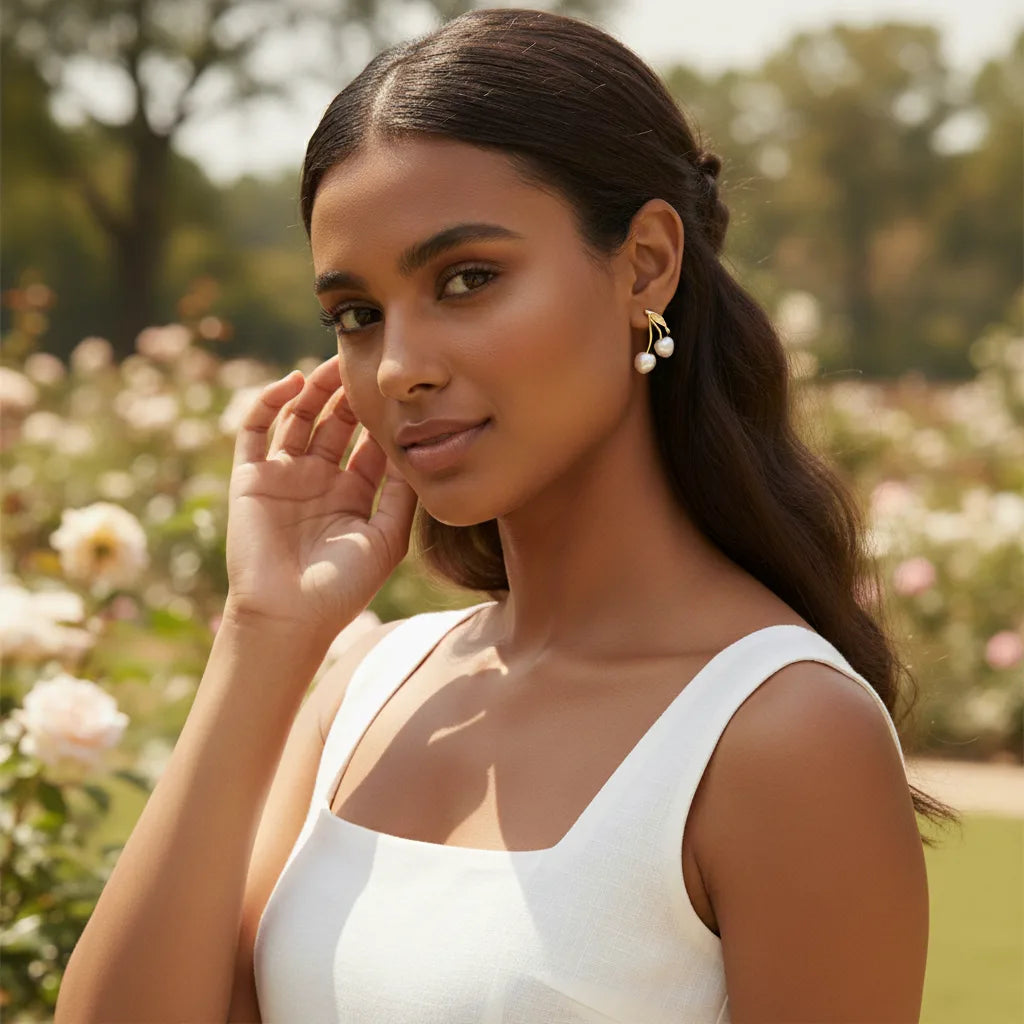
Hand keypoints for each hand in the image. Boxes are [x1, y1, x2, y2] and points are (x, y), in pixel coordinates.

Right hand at [223, 356, 417, 640]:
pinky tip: (293, 383)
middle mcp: (318, 481)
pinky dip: (270, 401)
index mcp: (352, 495)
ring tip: (333, 364)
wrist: (289, 616)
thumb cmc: (342, 586)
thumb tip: (418, 448)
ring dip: (315, 390)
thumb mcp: (386, 537)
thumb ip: (402, 493)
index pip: (368, 443)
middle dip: (350, 395)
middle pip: (335, 423)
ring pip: (299, 418)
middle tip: (365, 365)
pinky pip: (256, 429)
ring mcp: (284, 477)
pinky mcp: (251, 477)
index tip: (400, 391)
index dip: (382, 416)